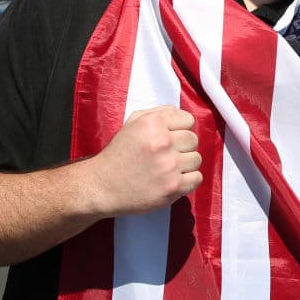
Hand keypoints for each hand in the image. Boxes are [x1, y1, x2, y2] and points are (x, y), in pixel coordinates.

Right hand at [85, 105, 201, 217]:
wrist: (102, 186)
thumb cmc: (119, 154)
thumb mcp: (133, 123)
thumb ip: (159, 113)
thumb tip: (182, 115)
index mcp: (153, 123)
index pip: (188, 120)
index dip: (181, 129)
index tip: (171, 138)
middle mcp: (162, 142)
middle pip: (193, 140)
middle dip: (183, 147)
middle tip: (167, 155)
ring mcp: (169, 165)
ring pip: (197, 159)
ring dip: (185, 164)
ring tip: (168, 168)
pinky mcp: (173, 186)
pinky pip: (197, 179)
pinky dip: (188, 181)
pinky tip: (172, 180)